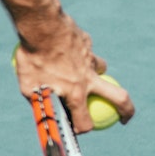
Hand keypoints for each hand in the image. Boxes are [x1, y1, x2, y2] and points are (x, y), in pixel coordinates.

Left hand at [13, 13, 135, 134]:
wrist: (43, 26)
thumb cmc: (33, 59)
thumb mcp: (28, 87)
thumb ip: (38, 102)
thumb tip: (42, 115)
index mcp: (76, 94)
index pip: (85, 122)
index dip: (80, 129)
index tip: (75, 128)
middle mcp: (88, 79)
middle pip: (120, 98)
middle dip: (127, 111)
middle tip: (124, 118)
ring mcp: (91, 59)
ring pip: (101, 71)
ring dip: (96, 76)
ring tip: (82, 76)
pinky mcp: (87, 44)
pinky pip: (87, 53)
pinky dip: (80, 56)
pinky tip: (65, 51)